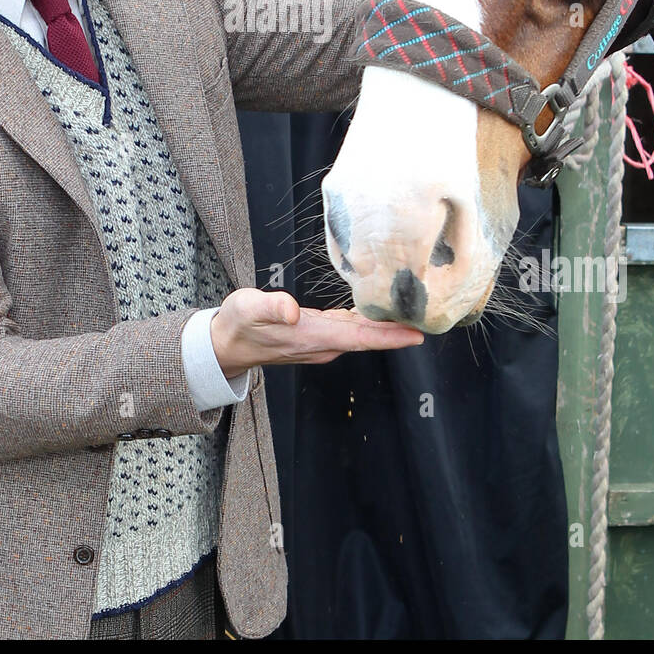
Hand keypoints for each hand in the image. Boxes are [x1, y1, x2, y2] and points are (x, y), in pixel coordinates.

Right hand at [209, 287, 423, 379]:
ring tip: (412, 311)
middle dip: (398, 331)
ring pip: (361, 335)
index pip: (359, 338)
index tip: (417, 335)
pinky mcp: (318, 335)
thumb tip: (292, 311)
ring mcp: (321, 343)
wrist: (225, 346)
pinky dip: (369, 323)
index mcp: (312, 336)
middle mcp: (322, 344)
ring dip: (386, 328)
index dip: (389, 337)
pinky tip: (379, 311)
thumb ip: (270, 307)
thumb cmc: (237, 323)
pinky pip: (351, 331)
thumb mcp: (247, 308)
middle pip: (368, 339)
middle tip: (429, 316)